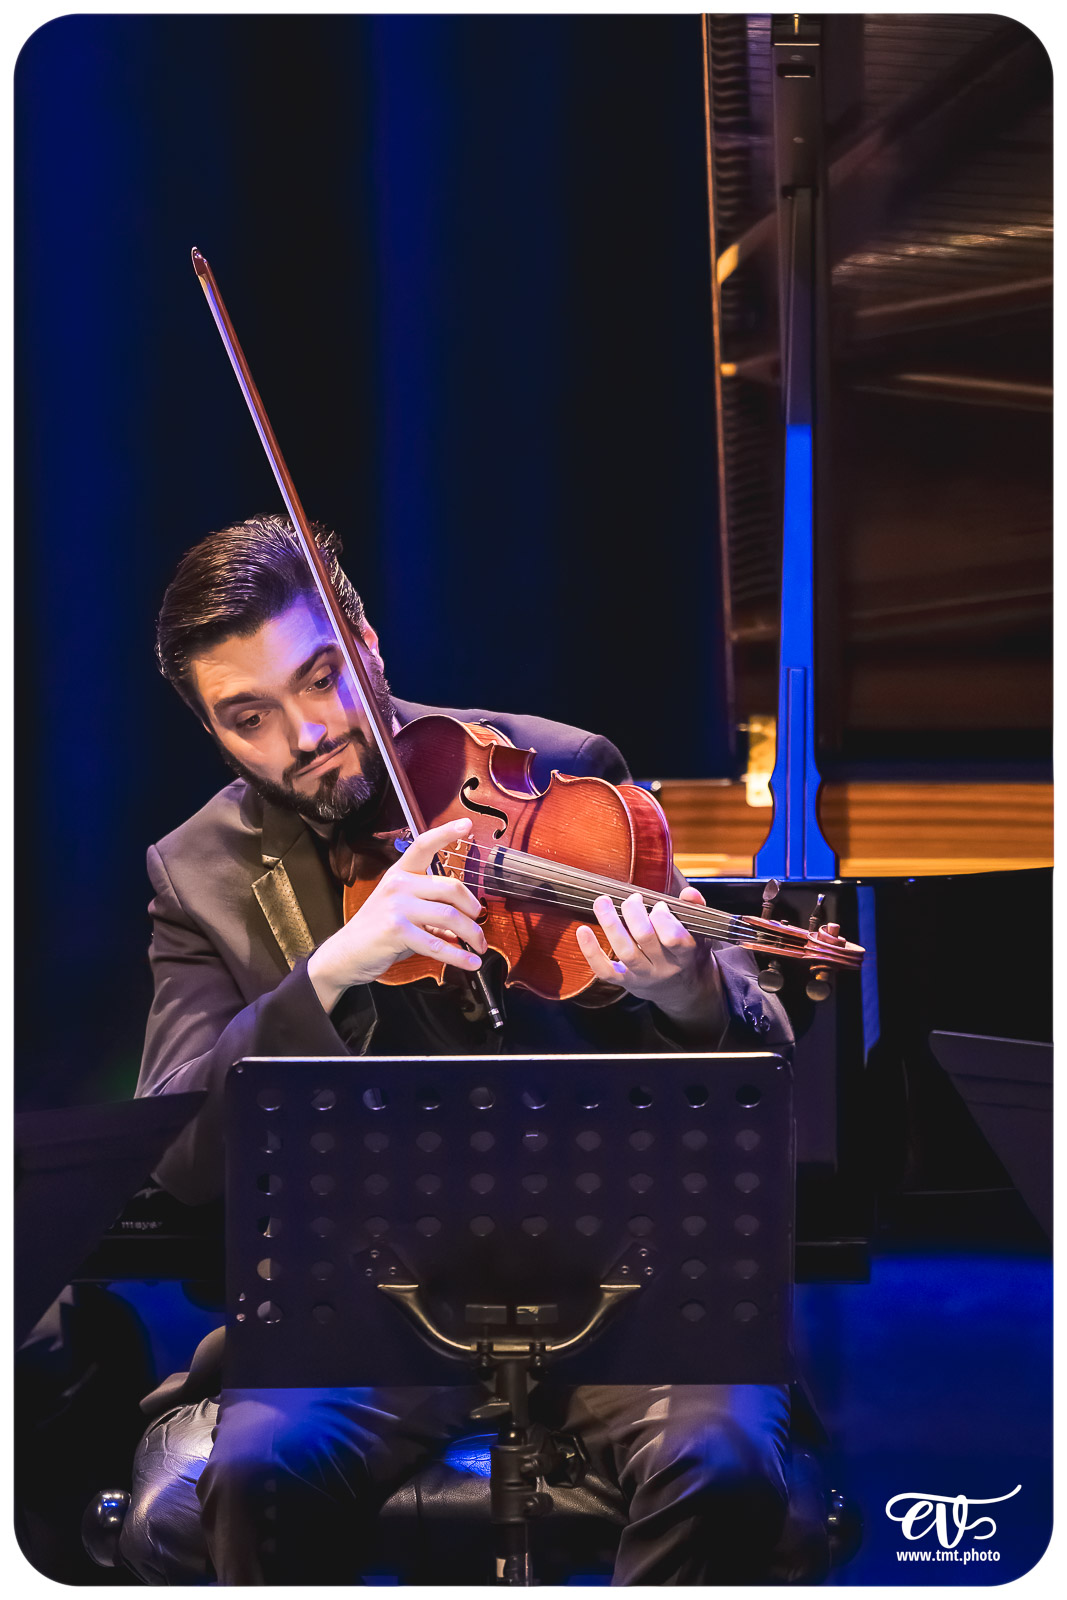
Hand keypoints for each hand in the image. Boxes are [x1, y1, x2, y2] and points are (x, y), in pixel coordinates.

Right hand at [308, 818, 486, 1011]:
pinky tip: (470, 963)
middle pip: (451, 887)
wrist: (346, 954)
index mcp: (401, 873)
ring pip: (449, 916)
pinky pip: (437, 944)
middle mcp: (399, 884)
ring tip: (479, 946)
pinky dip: (459, 956)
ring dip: (471, 934)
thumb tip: (466, 921)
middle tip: (480, 922)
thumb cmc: (378, 930)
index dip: (446, 833)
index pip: (424, 845)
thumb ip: (432, 909)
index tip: (466, 824)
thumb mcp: (404, 911)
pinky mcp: (396, 930)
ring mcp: (397, 906)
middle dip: (473, 908)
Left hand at [574, 886, 724, 1033]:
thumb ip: (696, 908)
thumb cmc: (689, 953)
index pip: (674, 938)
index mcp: (685, 954)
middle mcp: (664, 967)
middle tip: (633, 899)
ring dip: (611, 924)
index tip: (659, 904)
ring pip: (625, 951)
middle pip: (645, 939)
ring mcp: (643, 976)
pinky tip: (582, 930)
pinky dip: (591, 952)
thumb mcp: (700, 931)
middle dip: (634, 913)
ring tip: (602, 902)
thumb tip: (689, 892)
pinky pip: (605, 971)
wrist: (682, 989)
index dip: (663, 917)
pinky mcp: (625, 981)